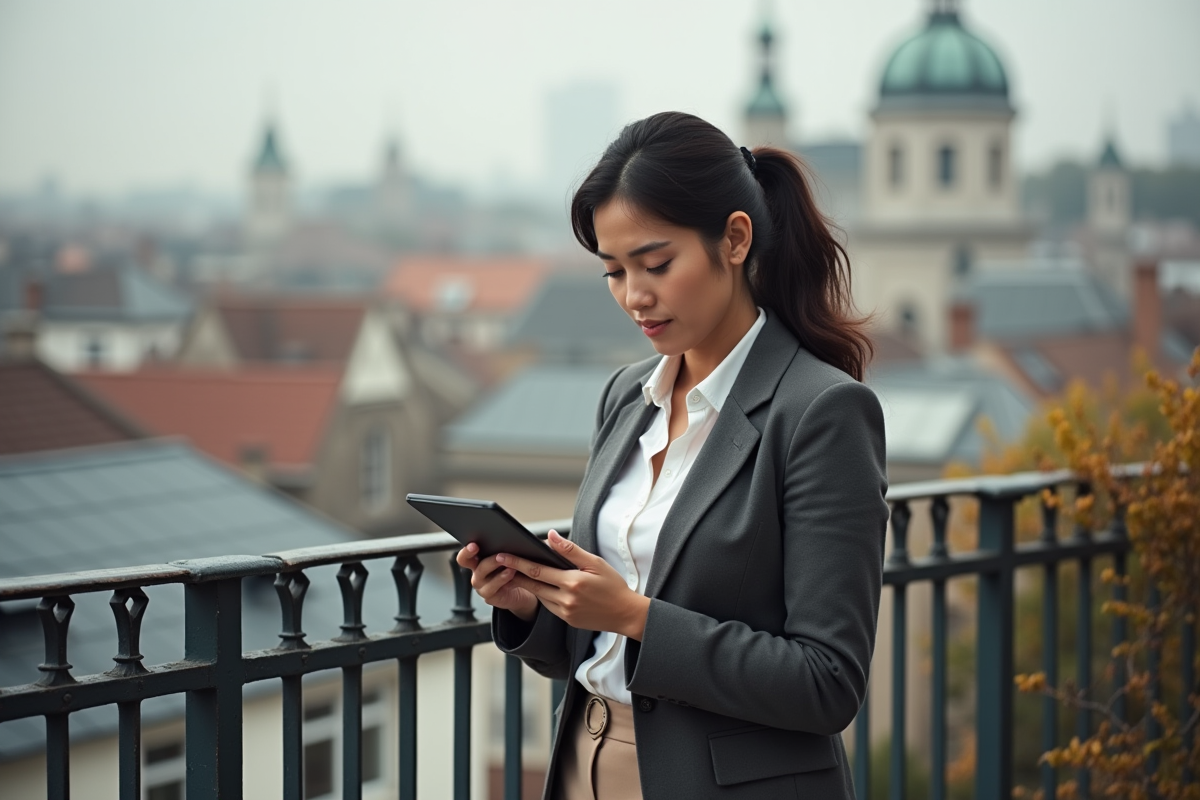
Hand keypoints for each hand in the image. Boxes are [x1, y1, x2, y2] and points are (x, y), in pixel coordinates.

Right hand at [455, 542, 538, 621]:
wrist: (524, 592)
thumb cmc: (516, 571)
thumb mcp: (509, 558)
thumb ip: (504, 549)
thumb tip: (508, 536)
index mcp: (477, 561)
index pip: (465, 555)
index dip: (466, 550)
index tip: (474, 544)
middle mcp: (476, 573)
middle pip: (466, 562)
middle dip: (473, 553)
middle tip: (488, 550)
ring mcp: (481, 586)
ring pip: (481, 573)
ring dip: (493, 564)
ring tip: (507, 561)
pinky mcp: (489, 596)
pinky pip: (492, 587)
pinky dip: (502, 578)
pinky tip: (511, 572)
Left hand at [498, 530, 650, 640]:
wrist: (625, 614)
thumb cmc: (612, 585)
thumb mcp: (595, 563)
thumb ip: (571, 550)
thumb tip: (551, 536)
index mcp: (573, 582)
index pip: (537, 570)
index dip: (517, 562)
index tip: (502, 556)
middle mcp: (566, 599)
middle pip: (532, 584)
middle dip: (513, 573)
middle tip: (498, 563)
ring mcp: (565, 611)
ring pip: (539, 595)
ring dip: (526, 584)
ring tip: (514, 572)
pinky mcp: (566, 620)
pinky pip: (548, 605)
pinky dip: (541, 594)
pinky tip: (539, 585)